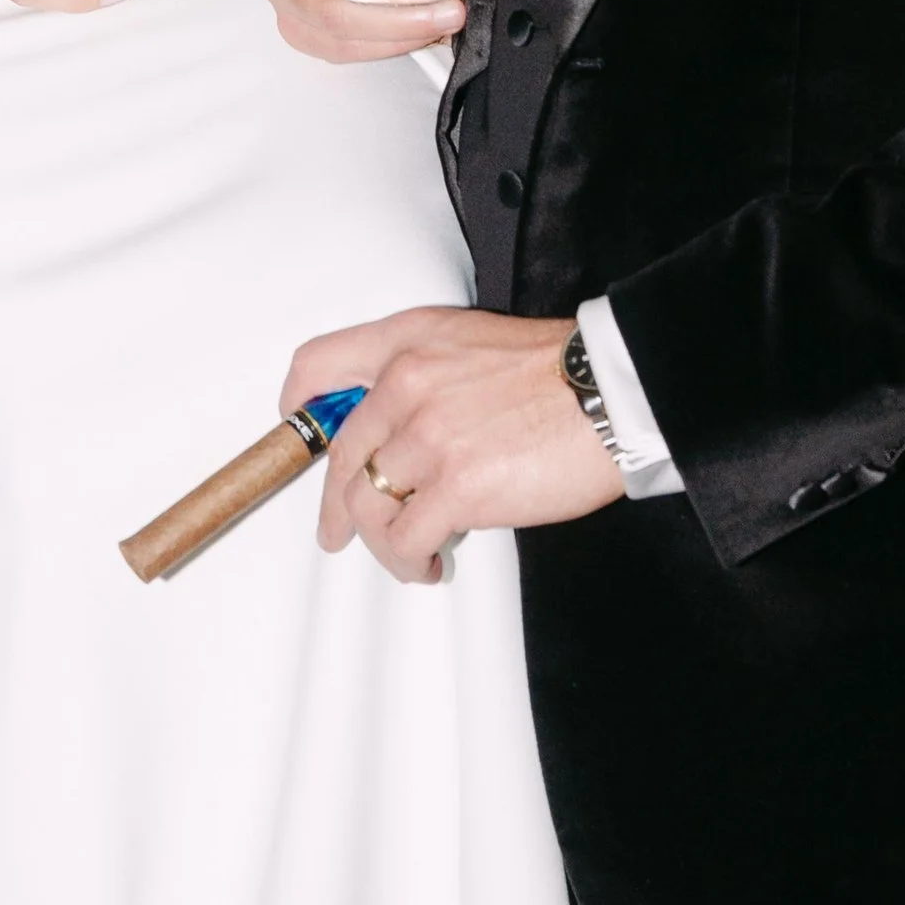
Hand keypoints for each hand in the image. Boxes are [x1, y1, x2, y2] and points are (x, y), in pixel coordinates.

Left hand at [280, 305, 623, 580]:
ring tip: (408, 555)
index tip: (297, 427)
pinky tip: (430, 563)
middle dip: (337, 506)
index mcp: (408, 341)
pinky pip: (404, 538)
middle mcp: (406, 383)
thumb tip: (396, 432)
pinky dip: (409, 560)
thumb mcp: (468, 343)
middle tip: (338, 532)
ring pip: (366, 505)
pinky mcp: (457, 487)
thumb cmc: (552, 371)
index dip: (299, 403)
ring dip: (380, 543)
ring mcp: (428, 436)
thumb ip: (423, 373)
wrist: (607, 392)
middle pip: (342, 456)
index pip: (321, 363)